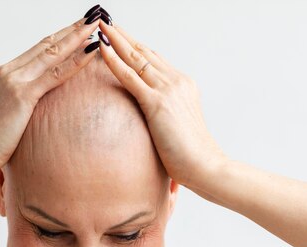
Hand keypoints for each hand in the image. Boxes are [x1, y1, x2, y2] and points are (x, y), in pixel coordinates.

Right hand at [0, 16, 101, 173]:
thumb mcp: (2, 116)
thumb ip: (15, 105)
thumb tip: (28, 109)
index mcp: (3, 75)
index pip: (37, 50)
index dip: (59, 37)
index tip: (76, 29)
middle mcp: (8, 72)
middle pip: (46, 44)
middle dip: (72, 29)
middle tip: (93, 16)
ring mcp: (14, 81)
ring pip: (53, 53)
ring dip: (77, 37)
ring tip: (96, 25)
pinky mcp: (22, 95)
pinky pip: (55, 74)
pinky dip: (75, 62)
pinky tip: (91, 53)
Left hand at [97, 22, 226, 190]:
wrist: (206, 166)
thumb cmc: (191, 155)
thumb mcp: (176, 126)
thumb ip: (164, 115)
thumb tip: (151, 119)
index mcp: (183, 85)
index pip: (154, 59)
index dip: (135, 46)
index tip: (120, 35)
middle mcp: (177, 81)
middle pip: (144, 52)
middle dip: (123, 35)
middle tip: (105, 21)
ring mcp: (168, 90)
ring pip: (136, 58)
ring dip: (116, 40)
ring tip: (100, 26)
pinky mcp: (157, 104)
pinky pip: (130, 77)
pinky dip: (114, 60)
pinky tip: (102, 49)